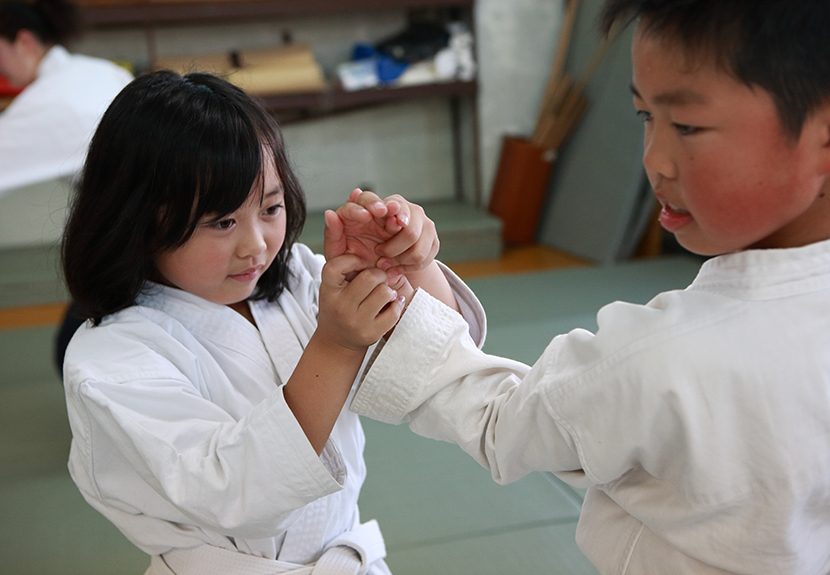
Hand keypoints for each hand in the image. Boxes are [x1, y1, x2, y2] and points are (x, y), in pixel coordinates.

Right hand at [317, 253, 405, 351]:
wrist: (336, 342)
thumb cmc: (338, 307)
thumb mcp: (333, 287)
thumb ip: (345, 269)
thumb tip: (372, 251)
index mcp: (329, 291)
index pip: (335, 266)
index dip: (352, 260)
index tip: (360, 264)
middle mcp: (341, 307)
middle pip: (369, 278)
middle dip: (379, 274)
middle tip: (379, 278)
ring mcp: (356, 322)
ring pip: (384, 293)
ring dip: (389, 290)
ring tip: (385, 292)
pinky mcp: (371, 333)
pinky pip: (394, 312)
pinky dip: (397, 305)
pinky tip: (392, 304)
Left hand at [324, 189, 439, 274]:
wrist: (377, 280)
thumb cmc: (354, 264)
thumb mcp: (339, 253)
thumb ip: (333, 234)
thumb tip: (329, 213)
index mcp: (366, 209)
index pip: (368, 198)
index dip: (372, 204)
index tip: (371, 214)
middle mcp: (392, 209)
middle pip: (400, 208)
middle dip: (396, 226)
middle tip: (384, 246)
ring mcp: (414, 220)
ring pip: (414, 230)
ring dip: (400, 251)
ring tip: (385, 263)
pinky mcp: (428, 236)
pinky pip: (425, 249)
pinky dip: (412, 262)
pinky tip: (398, 267)